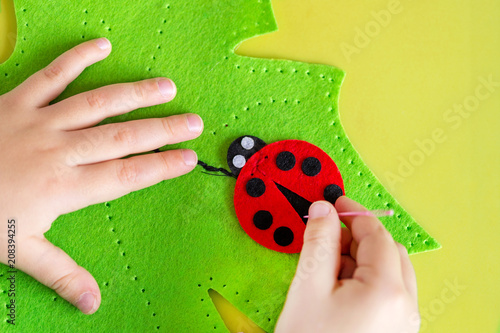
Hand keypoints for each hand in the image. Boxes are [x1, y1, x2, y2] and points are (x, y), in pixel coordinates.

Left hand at [0, 38, 202, 313]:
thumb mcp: (18, 251)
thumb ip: (61, 274)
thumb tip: (94, 303)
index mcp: (64, 187)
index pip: (125, 176)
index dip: (160, 167)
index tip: (188, 159)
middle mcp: (61, 151)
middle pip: (122, 138)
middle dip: (162, 130)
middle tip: (192, 121)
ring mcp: (41, 122)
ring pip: (97, 104)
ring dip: (135, 94)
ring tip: (166, 87)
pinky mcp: (18, 101)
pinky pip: (52, 75)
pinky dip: (77, 58)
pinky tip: (102, 45)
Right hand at [275, 197, 419, 332]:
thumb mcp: (308, 287)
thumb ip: (318, 242)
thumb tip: (323, 210)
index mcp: (387, 290)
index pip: (376, 234)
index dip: (354, 213)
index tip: (336, 203)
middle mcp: (404, 306)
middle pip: (387, 251)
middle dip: (357, 238)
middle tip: (326, 237)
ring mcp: (403, 322)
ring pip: (389, 272)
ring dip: (360, 260)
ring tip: (328, 269)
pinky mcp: (395, 332)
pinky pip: (387, 294)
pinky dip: (366, 281)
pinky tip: (339, 290)